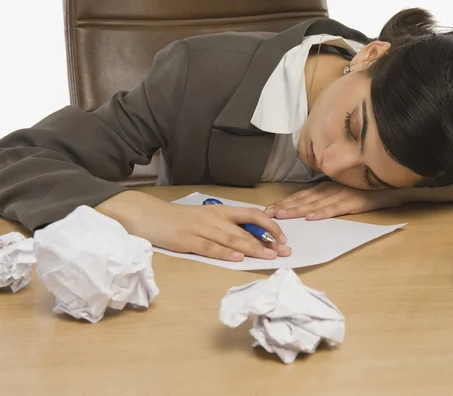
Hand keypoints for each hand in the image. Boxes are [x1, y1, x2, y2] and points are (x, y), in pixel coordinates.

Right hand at [96, 191, 289, 261]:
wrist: (150, 215)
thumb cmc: (180, 219)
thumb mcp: (207, 218)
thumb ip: (227, 226)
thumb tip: (251, 238)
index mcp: (221, 211)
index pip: (252, 214)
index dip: (270, 226)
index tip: (283, 238)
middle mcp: (215, 218)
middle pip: (246, 229)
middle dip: (268, 241)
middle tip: (285, 251)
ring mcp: (202, 229)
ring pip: (232, 238)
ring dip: (253, 248)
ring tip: (269, 256)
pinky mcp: (188, 240)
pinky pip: (210, 247)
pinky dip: (225, 253)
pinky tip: (238, 258)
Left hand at [264, 182, 401, 219]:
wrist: (392, 185)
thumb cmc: (367, 189)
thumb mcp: (342, 189)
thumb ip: (327, 196)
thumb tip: (309, 207)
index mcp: (326, 186)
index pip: (301, 195)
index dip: (284, 202)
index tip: (268, 209)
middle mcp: (330, 189)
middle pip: (303, 199)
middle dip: (284, 207)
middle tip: (267, 215)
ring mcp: (342, 194)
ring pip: (315, 204)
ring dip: (297, 210)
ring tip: (282, 216)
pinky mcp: (354, 201)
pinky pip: (336, 208)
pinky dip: (323, 212)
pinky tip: (312, 218)